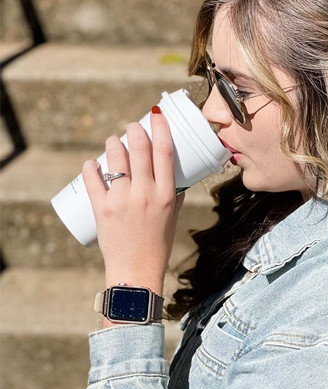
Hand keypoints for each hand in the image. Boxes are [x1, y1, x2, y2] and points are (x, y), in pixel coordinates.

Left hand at [82, 110, 184, 293]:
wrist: (136, 272)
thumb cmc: (157, 246)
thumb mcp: (172, 219)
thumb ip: (174, 197)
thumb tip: (175, 178)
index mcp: (166, 196)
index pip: (165, 152)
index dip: (161, 129)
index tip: (156, 117)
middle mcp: (146, 194)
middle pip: (140, 149)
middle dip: (134, 130)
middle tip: (131, 127)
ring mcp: (123, 201)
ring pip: (116, 158)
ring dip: (113, 143)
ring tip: (113, 142)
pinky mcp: (103, 209)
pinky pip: (93, 178)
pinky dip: (90, 166)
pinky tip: (91, 163)